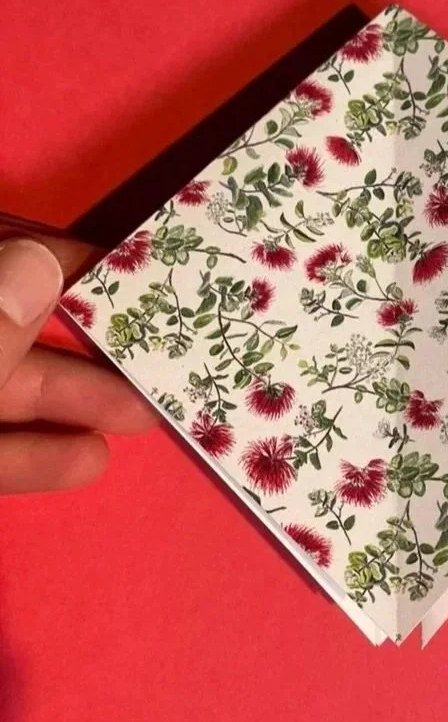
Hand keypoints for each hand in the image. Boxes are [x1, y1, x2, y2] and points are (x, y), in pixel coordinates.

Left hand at [0, 222, 156, 493]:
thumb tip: (41, 260)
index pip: (4, 269)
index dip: (60, 264)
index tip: (129, 270)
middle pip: (13, 335)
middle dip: (87, 349)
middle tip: (158, 361)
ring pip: (3, 392)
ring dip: (75, 405)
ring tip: (145, 418)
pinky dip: (31, 457)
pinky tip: (88, 461)